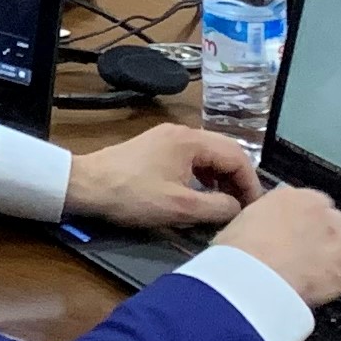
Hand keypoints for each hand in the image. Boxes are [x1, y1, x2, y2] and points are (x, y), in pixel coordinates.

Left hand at [62, 124, 261, 229]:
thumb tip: (238, 208)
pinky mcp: (155, 147)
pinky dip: (203, 175)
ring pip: (207, 155)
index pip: (237, 155)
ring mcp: (167, 138)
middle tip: (244, 206)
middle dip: (238, 179)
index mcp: (191, 140)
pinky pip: (191, 158)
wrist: (85, 186)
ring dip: (221, 177)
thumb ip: (217, 207)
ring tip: (226, 203)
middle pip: (224, 151)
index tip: (256, 206)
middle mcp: (182, 132)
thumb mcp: (181, 208)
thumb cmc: (132, 195)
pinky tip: (202, 193)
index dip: (251, 183)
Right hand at [212, 185, 340, 306]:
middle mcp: (320, 212)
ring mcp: (339, 239)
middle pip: (340, 219)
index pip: (314, 202)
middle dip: (333, 234)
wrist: (252, 277)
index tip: (306, 232)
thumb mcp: (241, 223)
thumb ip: (260, 218)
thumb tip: (260, 226)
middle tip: (322, 251)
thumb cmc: (237, 254)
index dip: (312, 220)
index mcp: (291, 197)